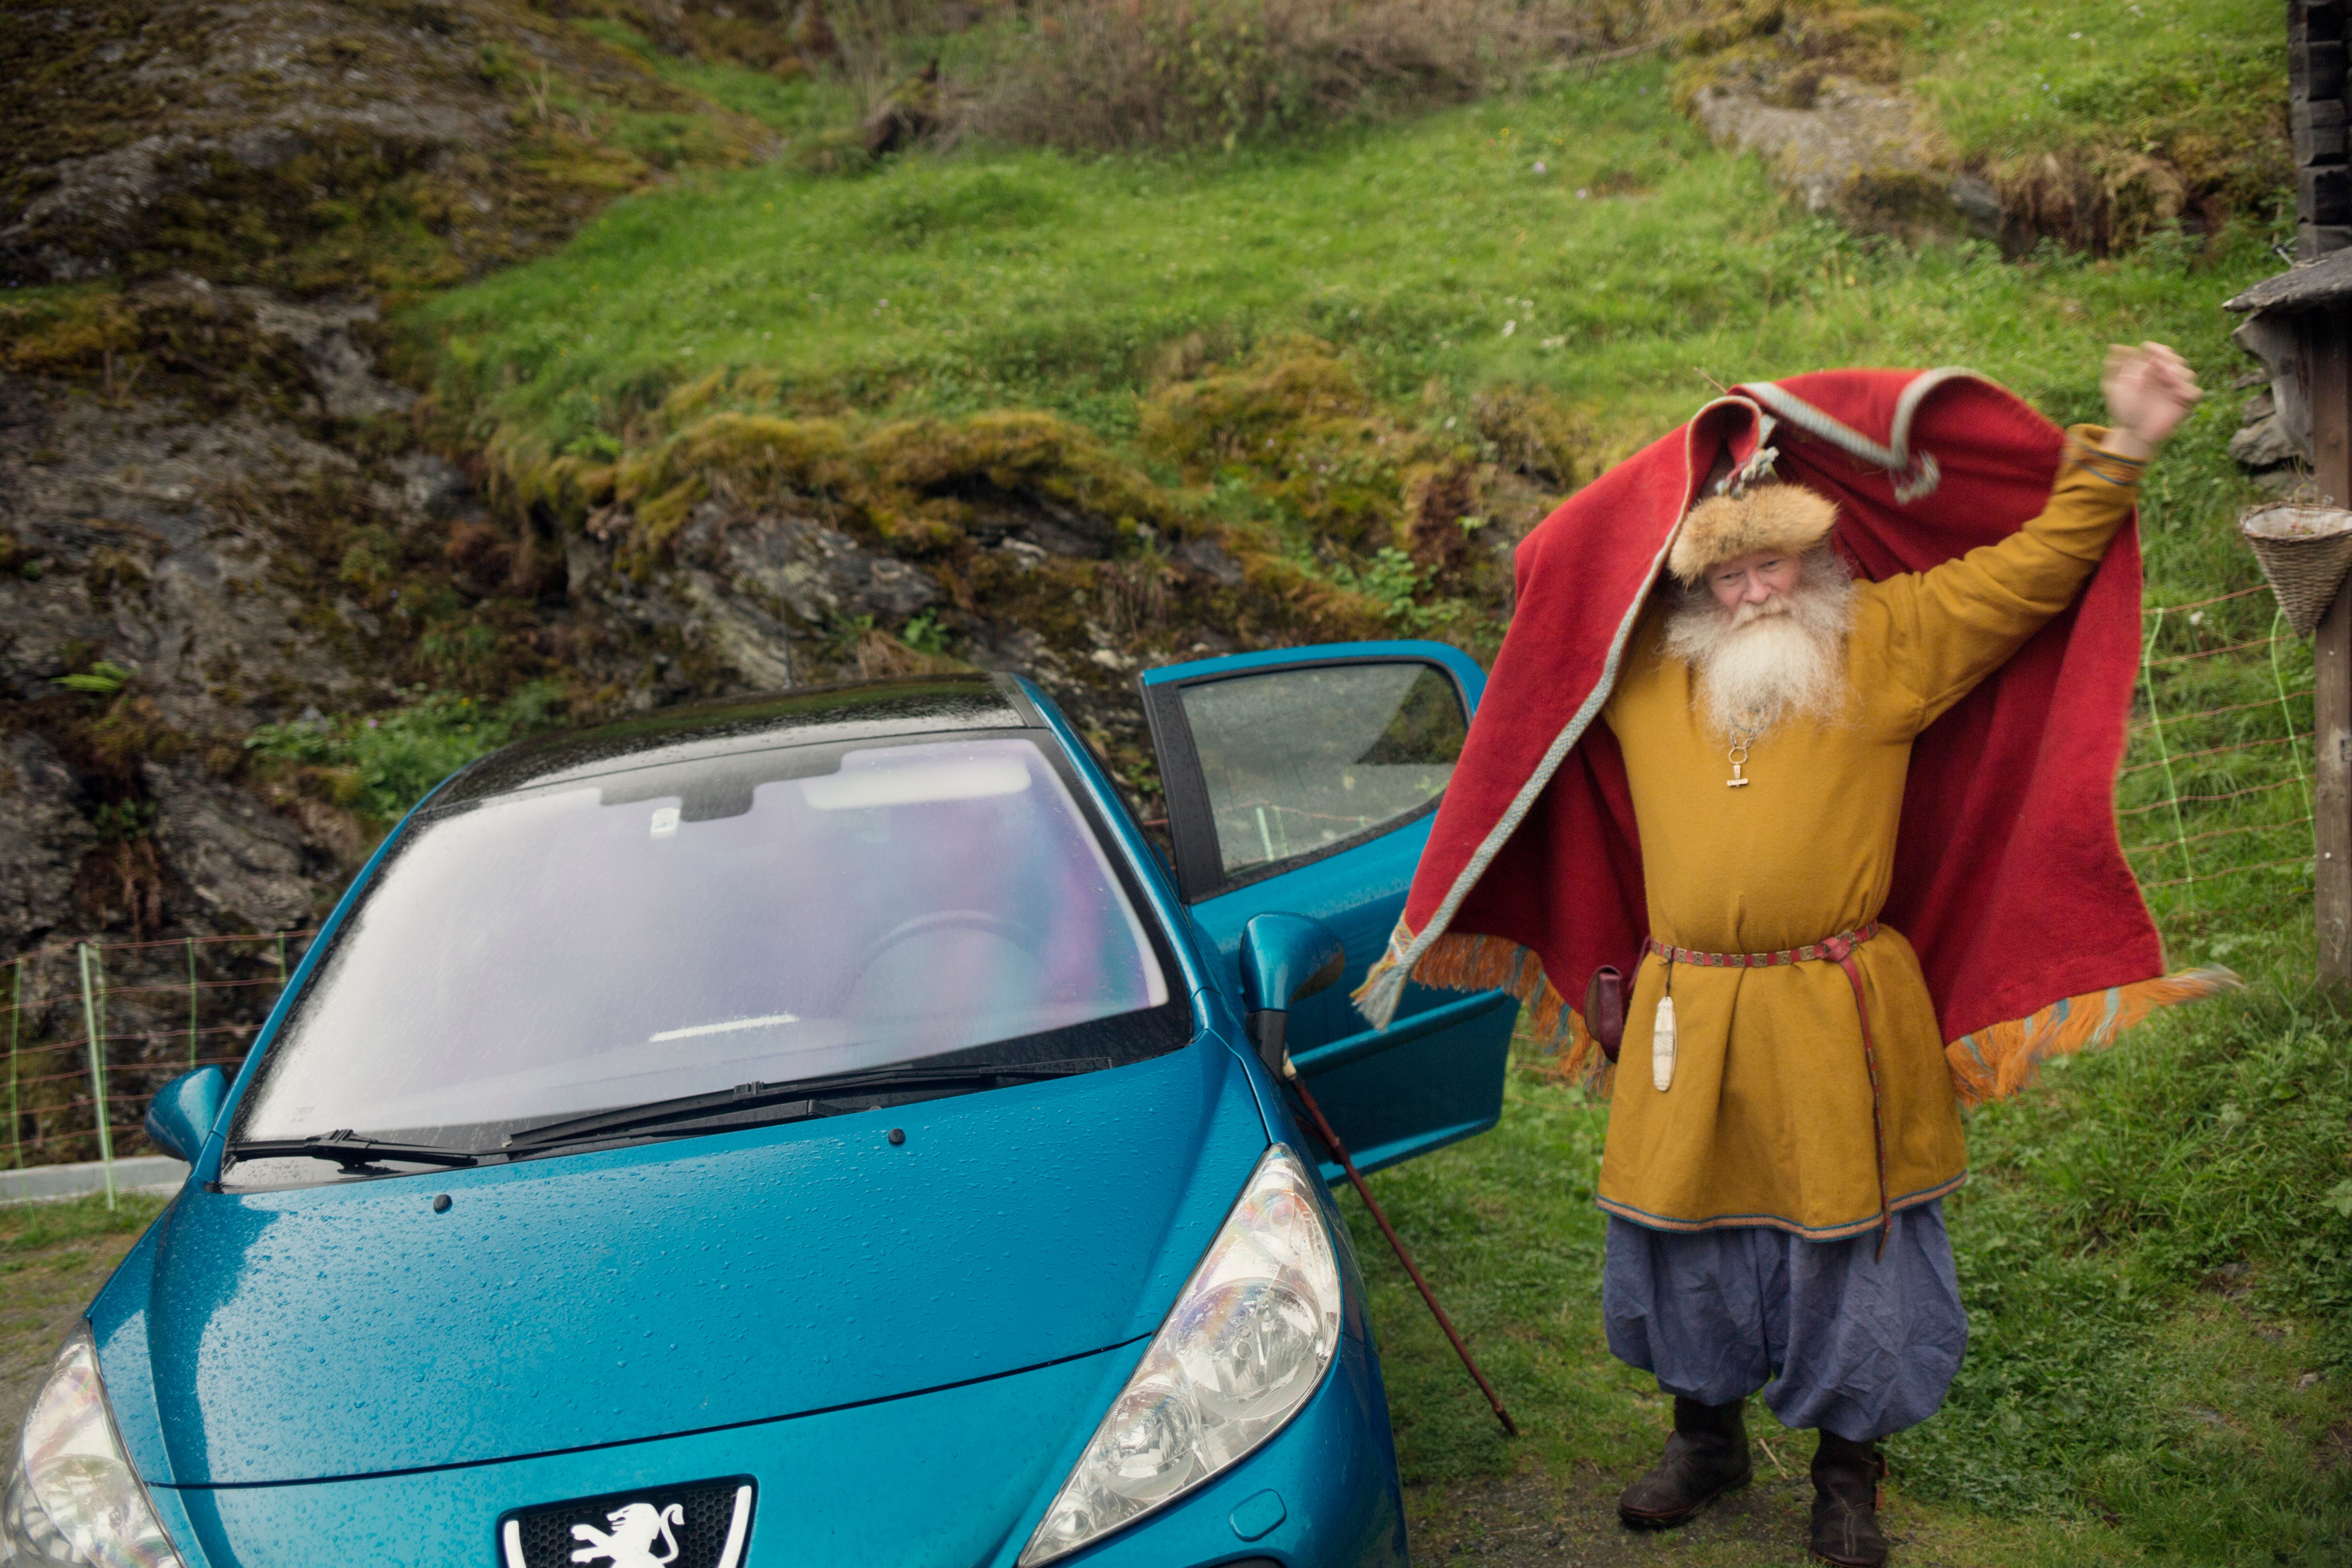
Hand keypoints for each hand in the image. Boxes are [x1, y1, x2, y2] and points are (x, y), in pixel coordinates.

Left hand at [2101, 341, 2201, 460]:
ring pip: (2188, 374)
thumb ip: (2113, 369)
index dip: (2156, 349)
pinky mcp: (2185, 403)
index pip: (2160, 352)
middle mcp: (2166, 377)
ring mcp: (2177, 389)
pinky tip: (2179, 393)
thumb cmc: (2123, 410)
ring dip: (2179, 374)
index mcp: (2152, 370)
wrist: (2132, 432)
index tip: (2148, 350)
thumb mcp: (2113, 389)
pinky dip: (2190, 391)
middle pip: (2176, 360)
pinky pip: (2196, 393)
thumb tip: (2113, 346)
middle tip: (2158, 365)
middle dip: (2169, 360)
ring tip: (2169, 378)